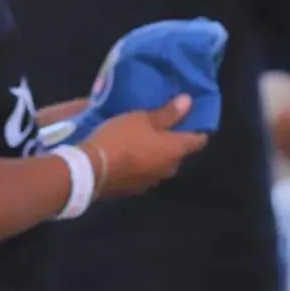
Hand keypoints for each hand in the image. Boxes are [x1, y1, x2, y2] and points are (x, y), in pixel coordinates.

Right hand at [85, 95, 209, 198]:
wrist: (90, 171)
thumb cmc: (122, 139)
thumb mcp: (143, 118)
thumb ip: (168, 113)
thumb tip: (189, 102)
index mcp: (176, 151)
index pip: (199, 140)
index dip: (199, 127)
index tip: (194, 115)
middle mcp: (169, 169)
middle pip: (179, 152)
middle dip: (174, 138)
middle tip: (164, 122)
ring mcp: (151, 181)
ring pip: (161, 162)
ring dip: (157, 152)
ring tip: (145, 136)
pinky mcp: (134, 188)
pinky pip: (145, 171)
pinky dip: (143, 162)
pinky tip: (131, 152)